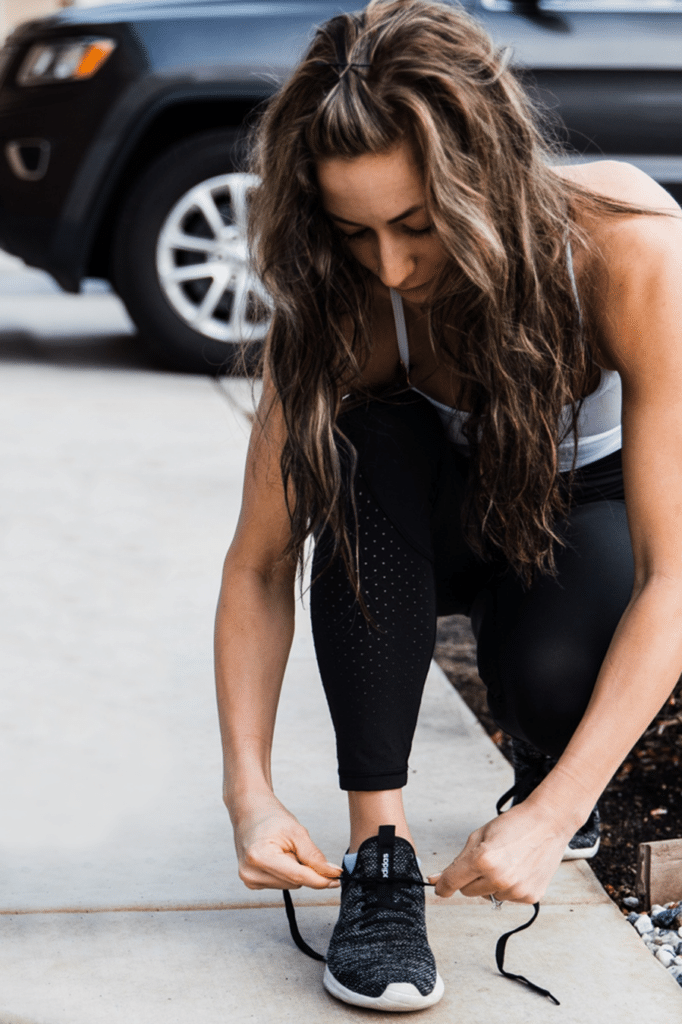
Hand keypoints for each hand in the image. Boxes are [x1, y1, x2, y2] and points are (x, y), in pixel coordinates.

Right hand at [233, 792, 342, 890]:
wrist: (249, 812)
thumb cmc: (270, 817)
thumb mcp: (297, 832)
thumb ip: (314, 856)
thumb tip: (332, 873)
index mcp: (261, 857)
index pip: (298, 877)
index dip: (321, 879)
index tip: (337, 879)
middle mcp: (251, 873)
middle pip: (296, 882)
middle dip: (304, 867)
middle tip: (295, 847)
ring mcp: (249, 880)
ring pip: (290, 885)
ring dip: (294, 869)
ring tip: (282, 849)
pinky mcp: (251, 883)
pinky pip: (281, 884)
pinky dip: (286, 872)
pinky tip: (277, 857)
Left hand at [427, 800, 574, 903]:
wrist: (547, 823)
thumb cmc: (513, 825)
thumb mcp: (479, 836)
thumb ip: (457, 861)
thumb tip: (436, 880)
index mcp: (482, 859)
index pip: (452, 882)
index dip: (443, 885)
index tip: (440, 887)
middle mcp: (498, 878)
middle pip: (467, 891)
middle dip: (470, 878)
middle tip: (485, 861)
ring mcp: (515, 890)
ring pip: (488, 896)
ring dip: (491, 884)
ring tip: (506, 862)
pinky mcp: (529, 897)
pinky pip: (507, 899)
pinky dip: (509, 888)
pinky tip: (518, 870)